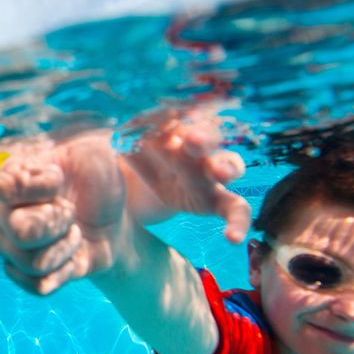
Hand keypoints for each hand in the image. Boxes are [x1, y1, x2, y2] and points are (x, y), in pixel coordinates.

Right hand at [0, 132, 127, 294]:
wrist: (115, 220)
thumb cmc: (100, 182)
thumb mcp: (94, 154)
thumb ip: (72, 153)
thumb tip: (45, 178)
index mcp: (12, 178)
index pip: (7, 190)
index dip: (41, 191)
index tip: (60, 182)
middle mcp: (3, 213)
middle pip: (20, 232)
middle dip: (59, 224)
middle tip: (71, 212)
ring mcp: (11, 246)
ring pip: (31, 263)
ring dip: (66, 249)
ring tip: (74, 233)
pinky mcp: (27, 274)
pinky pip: (38, 286)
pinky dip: (64, 273)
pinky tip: (72, 258)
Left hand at [123, 107, 251, 242]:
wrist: (142, 183)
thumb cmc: (137, 155)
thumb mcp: (127, 147)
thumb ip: (125, 140)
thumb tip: (115, 135)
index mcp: (174, 127)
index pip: (180, 116)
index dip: (176, 116)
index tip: (167, 115)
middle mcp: (198, 148)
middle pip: (209, 136)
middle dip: (203, 137)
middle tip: (192, 141)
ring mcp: (211, 173)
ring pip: (230, 164)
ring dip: (227, 166)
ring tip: (222, 173)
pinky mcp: (216, 200)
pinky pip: (236, 208)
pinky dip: (239, 222)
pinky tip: (233, 238)